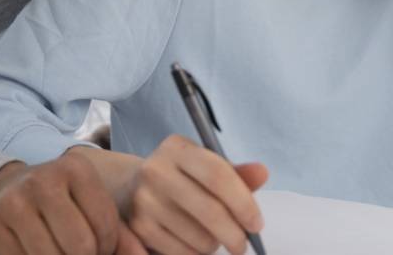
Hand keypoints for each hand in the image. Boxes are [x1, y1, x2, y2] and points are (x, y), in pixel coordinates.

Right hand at [0, 156, 146, 254]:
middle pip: (80, 246)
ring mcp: (14, 200)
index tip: (100, 246)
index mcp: (76, 169)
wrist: (7, 188)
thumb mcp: (92, 206)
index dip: (107, 248)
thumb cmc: (62, 201)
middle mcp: (43, 179)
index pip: (105, 227)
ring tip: (61, 251)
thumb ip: (121, 234)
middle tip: (81, 252)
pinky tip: (37, 250)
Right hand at [124, 134, 267, 254]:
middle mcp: (156, 170)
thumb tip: (262, 172)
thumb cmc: (180, 178)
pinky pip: (182, 252)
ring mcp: (144, 200)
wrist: (131, 189)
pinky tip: (195, 243)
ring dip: (214, 244)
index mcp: (177, 148)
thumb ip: (235, 173)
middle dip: (235, 234)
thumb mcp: (205, 166)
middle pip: (210, 211)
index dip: (243, 203)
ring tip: (213, 237)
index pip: (217, 174)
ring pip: (199, 237)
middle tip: (242, 244)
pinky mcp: (138, 227)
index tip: (256, 223)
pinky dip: (196, 254)